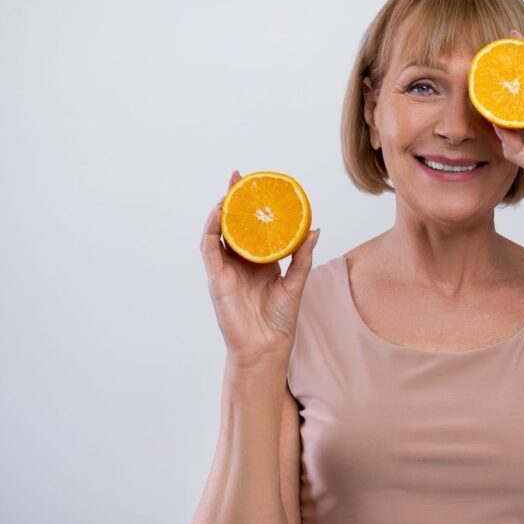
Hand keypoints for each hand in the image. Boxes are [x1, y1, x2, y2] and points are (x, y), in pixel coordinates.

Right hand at [199, 170, 319, 367]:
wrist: (266, 347)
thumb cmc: (280, 320)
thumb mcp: (296, 282)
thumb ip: (302, 256)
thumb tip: (315, 228)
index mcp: (259, 261)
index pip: (254, 227)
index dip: (254, 207)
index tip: (260, 185)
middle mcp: (240, 262)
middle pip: (234, 224)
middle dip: (235, 199)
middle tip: (240, 176)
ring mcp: (225, 268)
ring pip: (219, 232)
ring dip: (221, 209)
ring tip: (229, 189)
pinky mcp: (215, 277)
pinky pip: (209, 248)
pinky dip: (211, 228)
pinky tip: (219, 213)